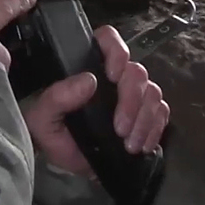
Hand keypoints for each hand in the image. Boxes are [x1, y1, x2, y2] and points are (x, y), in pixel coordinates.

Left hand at [22, 25, 169, 178]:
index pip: (107, 40)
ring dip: (144, 119)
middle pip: (136, 71)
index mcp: (86, 66)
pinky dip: (155, 129)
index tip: (113, 75)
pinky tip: (142, 145)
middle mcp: (112, 75)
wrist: (66, 164)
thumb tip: (88, 80)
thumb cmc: (51, 134)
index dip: (116, 51)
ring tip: (129, 143)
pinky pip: (161, 112)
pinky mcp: (145, 114)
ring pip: (152, 92)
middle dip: (131, 101)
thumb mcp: (42, 118)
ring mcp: (131, 94)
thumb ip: (57, 97)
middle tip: (120, 129)